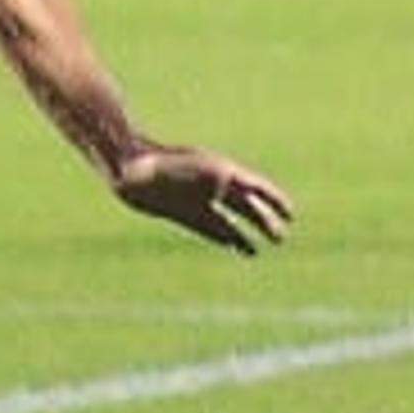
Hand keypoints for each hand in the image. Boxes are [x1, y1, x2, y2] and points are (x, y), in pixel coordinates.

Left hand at [111, 142, 295, 255]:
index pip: (253, 186)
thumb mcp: (175, 167)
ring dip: (250, 232)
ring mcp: (198, 198)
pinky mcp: (184, 212)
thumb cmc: (147, 164)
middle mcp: (211, 185)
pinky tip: (240, 248)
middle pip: (246, 205)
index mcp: (216, 170)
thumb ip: (201, 174)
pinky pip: (212, 227)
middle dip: (265, 220)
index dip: (273, 199)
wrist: (122, 165)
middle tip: (282, 238)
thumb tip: (225, 180)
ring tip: (266, 246)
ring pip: (232, 218)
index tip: (291, 213)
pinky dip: (228, 237)